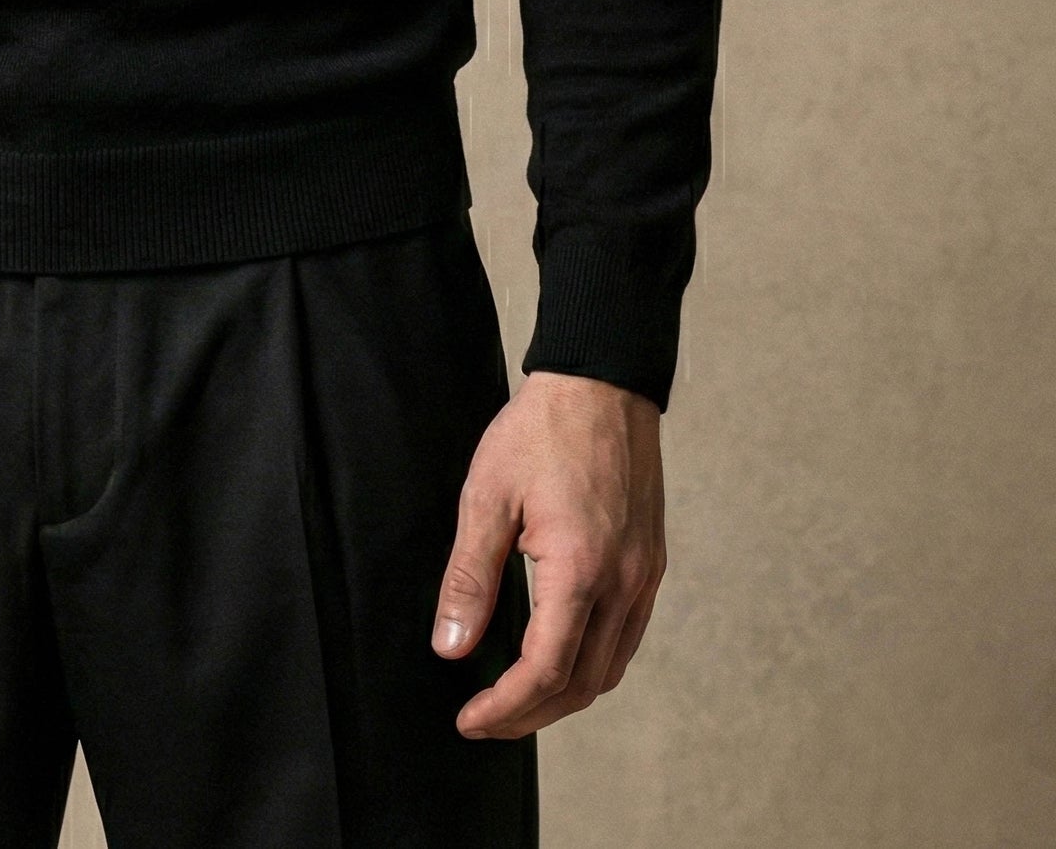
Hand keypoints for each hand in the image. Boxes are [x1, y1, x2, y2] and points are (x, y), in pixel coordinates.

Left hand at [430, 368, 665, 739]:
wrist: (602, 382)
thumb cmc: (542, 430)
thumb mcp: (487, 496)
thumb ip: (470, 577)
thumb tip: (452, 648)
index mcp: (581, 571)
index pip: (545, 671)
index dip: (505, 708)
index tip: (469, 719)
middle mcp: (623, 583)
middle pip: (583, 685)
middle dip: (531, 714)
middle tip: (485, 720)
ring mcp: (643, 575)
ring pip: (611, 669)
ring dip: (564, 696)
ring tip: (518, 699)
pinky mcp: (649, 563)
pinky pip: (627, 638)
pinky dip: (593, 664)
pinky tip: (561, 657)